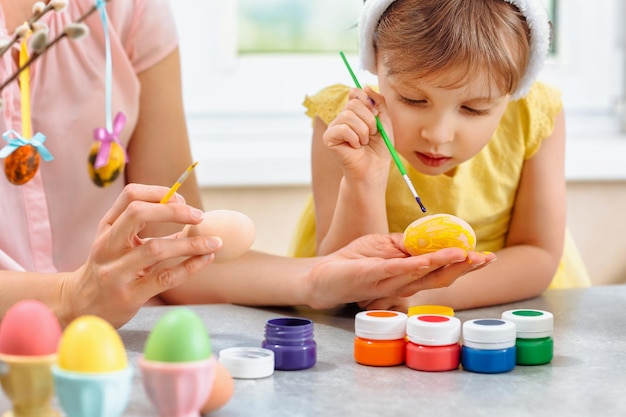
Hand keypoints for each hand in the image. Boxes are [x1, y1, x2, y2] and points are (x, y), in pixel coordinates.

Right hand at [59, 184, 220, 327]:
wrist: (80, 307)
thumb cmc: (107, 269)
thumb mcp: (115, 243)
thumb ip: (143, 228)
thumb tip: (186, 213)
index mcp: (106, 228)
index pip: (130, 196)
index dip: (159, 193)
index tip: (181, 199)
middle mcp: (107, 247)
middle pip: (138, 214)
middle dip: (173, 211)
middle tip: (199, 216)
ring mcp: (115, 272)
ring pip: (155, 249)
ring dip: (190, 243)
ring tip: (214, 242)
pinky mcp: (129, 296)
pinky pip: (164, 278)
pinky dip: (189, 267)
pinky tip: (205, 259)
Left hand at [305, 233, 495, 309]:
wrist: (323, 276)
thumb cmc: (355, 262)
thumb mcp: (384, 247)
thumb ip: (407, 246)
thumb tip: (430, 238)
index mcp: (408, 274)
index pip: (440, 268)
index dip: (463, 262)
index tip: (485, 255)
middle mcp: (402, 282)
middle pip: (438, 276)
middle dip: (464, 268)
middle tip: (486, 259)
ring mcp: (387, 281)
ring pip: (421, 274)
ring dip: (444, 265)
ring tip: (465, 256)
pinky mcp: (372, 276)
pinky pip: (394, 271)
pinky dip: (411, 266)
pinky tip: (426, 260)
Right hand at [323, 87, 393, 182]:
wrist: (374, 169)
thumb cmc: (379, 148)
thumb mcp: (385, 122)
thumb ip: (379, 102)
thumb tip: (366, 86)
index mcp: (355, 112)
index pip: (356, 93)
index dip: (368, 101)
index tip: (376, 115)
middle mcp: (343, 117)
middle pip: (353, 103)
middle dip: (369, 120)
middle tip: (371, 134)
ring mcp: (334, 127)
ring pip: (348, 115)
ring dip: (363, 131)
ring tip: (364, 142)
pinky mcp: (328, 138)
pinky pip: (342, 128)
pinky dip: (354, 138)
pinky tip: (355, 147)